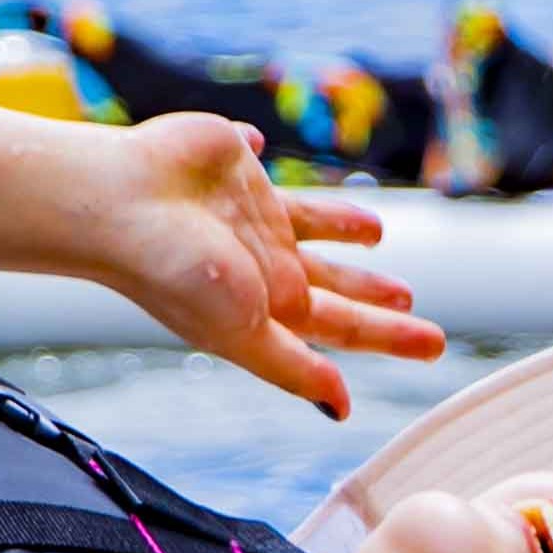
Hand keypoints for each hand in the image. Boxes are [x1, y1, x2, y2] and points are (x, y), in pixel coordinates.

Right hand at [41, 112, 447, 418]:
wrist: (120, 203)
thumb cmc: (174, 273)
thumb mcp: (244, 332)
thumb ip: (294, 367)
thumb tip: (342, 407)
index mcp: (266, 305)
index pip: (341, 326)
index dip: (387, 335)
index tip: (432, 343)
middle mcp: (260, 262)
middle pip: (331, 282)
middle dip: (371, 295)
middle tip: (411, 303)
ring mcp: (245, 212)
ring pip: (308, 224)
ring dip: (342, 231)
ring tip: (376, 234)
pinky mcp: (230, 164)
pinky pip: (254, 159)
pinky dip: (258, 154)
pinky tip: (261, 145)